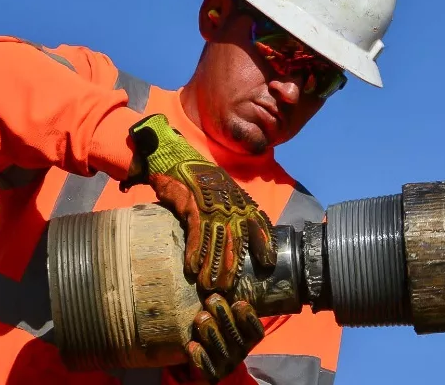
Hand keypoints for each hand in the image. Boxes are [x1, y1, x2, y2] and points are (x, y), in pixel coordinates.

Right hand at [121, 113, 276, 290]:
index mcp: (239, 199)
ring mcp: (212, 204)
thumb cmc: (197, 179)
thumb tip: (234, 235)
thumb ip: (229, 211)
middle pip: (236, 239)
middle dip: (232, 265)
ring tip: (210, 286)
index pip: (257, 223)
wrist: (175, 158)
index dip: (264, 243)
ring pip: (217, 240)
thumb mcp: (220, 193)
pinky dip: (195, 252)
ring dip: (213, 266)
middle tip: (228, 287)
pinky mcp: (193, 204)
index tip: (269, 263)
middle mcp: (230, 202)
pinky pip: (196, 232)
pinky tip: (192, 268)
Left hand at [183, 294, 264, 382]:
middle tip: (212, 299)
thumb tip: (224, 269)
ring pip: (221, 350)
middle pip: (236, 337)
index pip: (255, 330)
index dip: (249, 318)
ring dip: (211, 332)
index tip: (239, 303)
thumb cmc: (219, 321)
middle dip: (224, 317)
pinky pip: (207, 367)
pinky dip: (200, 356)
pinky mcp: (212, 373)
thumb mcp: (229, 312)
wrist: (210, 354)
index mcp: (249, 336)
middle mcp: (241, 350)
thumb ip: (230, 298)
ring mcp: (227, 363)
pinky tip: (192, 345)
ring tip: (201, 317)